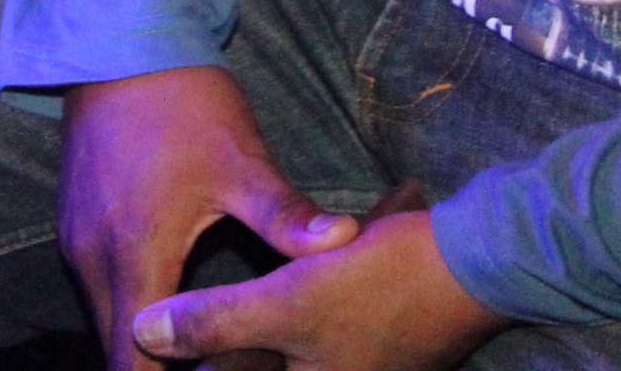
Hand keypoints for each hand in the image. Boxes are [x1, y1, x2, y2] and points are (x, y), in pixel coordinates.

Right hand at [60, 66, 358, 370]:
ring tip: (202, 352)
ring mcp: (79, 240)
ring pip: (106, 321)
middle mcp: (94, 259)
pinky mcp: (76, 223)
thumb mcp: (241, 161)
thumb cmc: (182, 101)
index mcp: (136, 255)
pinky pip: (101, 289)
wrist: (119, 41)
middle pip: (116, 351)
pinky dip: (131, 310)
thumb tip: (346, 242)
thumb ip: (285, 214)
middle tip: (221, 368)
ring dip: (143, 343)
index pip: (134, 361)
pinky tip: (172, 306)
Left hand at [129, 206, 506, 370]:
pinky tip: (256, 303)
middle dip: (214, 351)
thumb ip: (216, 322)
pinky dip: (273, 328)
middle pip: (250, 370)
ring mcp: (351, 370)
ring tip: (192, 319)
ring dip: (240, 343)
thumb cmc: (382, 283)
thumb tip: (144, 335)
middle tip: (164, 330)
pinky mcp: (363, 346)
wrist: (476, 261)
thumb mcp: (288, 301)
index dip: (189, 367)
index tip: (147, 357)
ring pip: (274, 360)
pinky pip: (302, 344)